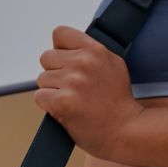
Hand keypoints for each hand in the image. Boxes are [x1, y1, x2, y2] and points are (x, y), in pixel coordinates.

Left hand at [33, 25, 143, 158]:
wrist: (127, 132)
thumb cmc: (119, 105)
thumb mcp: (114, 67)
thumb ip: (91, 54)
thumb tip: (67, 49)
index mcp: (96, 50)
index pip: (60, 34)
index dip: (60, 50)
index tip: (69, 64)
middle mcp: (84, 62)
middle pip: (46, 57)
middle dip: (55, 73)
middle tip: (74, 89)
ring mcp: (73, 82)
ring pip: (42, 79)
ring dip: (52, 91)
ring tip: (74, 102)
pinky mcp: (63, 102)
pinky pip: (40, 97)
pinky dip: (49, 106)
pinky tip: (66, 110)